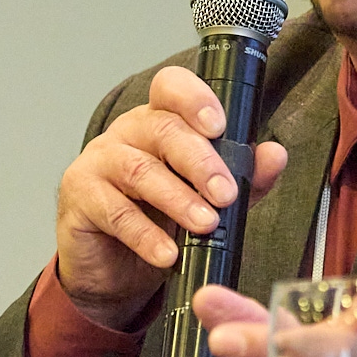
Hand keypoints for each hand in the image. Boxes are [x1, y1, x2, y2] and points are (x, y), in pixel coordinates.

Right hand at [56, 65, 287, 329]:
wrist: (114, 269)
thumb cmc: (161, 220)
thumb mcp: (210, 199)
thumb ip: (245, 177)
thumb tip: (275, 155)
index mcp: (162, 120)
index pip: (172, 87)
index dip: (195, 98)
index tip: (219, 125)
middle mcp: (128, 132)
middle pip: (163, 129)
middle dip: (200, 162)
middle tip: (225, 194)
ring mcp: (100, 161)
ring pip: (139, 169)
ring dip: (178, 199)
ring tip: (206, 225)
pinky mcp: (80, 197)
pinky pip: (115, 212)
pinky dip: (145, 235)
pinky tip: (167, 254)